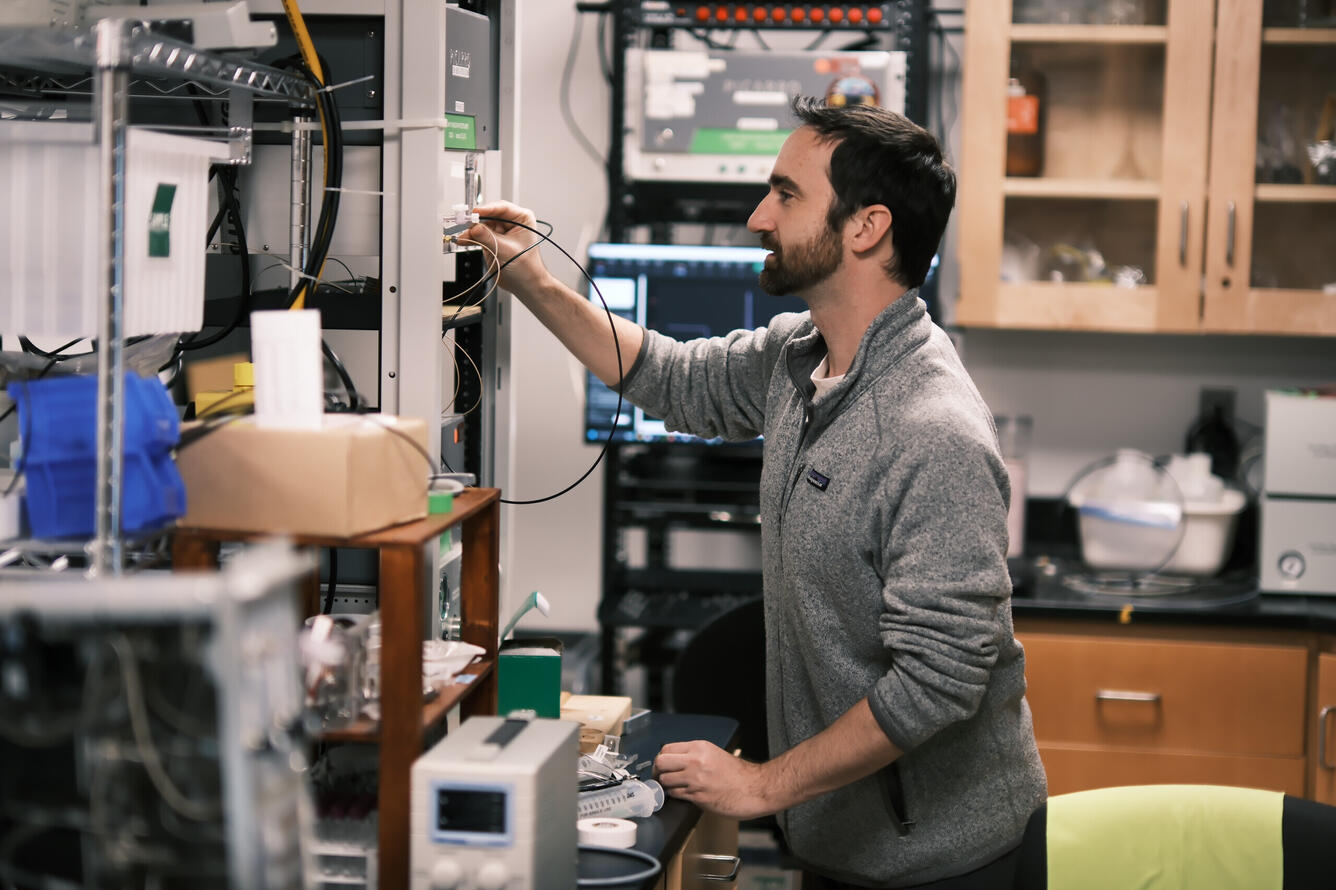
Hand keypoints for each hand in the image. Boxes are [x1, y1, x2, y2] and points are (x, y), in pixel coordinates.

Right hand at [463, 201, 552, 296]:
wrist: (525, 284)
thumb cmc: (526, 267)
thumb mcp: (506, 251)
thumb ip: (489, 238)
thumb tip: (475, 228)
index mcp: (522, 219)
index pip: (502, 208)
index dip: (487, 209)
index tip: (475, 212)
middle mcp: (511, 222)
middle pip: (489, 215)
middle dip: (476, 221)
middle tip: (465, 224)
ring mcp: (501, 231)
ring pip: (482, 225)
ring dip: (471, 231)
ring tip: (464, 237)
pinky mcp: (492, 240)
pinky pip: (479, 235)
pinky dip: (471, 238)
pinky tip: (464, 241)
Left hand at [653, 740, 777, 820]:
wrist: (755, 788)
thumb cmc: (738, 775)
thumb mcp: (714, 755)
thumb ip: (694, 756)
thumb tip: (675, 762)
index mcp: (699, 748)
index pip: (666, 749)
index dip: (662, 759)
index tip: (663, 766)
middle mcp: (695, 761)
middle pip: (660, 763)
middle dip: (658, 771)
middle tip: (661, 777)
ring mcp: (696, 779)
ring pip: (665, 780)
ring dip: (666, 786)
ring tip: (674, 787)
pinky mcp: (698, 796)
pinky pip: (676, 794)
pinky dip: (675, 795)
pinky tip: (683, 795)